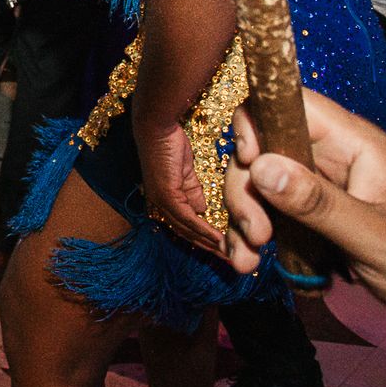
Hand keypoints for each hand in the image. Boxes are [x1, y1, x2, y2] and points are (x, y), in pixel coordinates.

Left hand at [133, 118, 222, 252]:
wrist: (158, 127)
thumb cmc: (170, 145)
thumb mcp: (185, 172)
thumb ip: (192, 191)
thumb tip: (202, 210)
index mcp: (163, 200)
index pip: (182, 225)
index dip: (200, 238)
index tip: (220, 248)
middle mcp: (158, 204)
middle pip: (184, 233)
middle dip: (206, 247)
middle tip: (227, 258)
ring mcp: (161, 201)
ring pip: (186, 229)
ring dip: (207, 243)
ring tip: (226, 254)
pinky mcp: (167, 195)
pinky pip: (187, 218)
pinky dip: (203, 230)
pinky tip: (217, 239)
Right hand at [222, 92, 385, 333]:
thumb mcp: (381, 240)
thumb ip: (320, 204)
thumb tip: (258, 165)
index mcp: (357, 145)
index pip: (290, 101)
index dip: (255, 121)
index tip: (247, 165)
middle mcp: (336, 158)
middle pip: (265, 147)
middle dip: (246, 187)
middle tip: (255, 234)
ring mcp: (327, 187)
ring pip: (264, 183)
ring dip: (246, 217)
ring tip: (248, 260)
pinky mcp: (321, 216)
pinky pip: (276, 213)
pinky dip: (258, 237)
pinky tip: (254, 264)